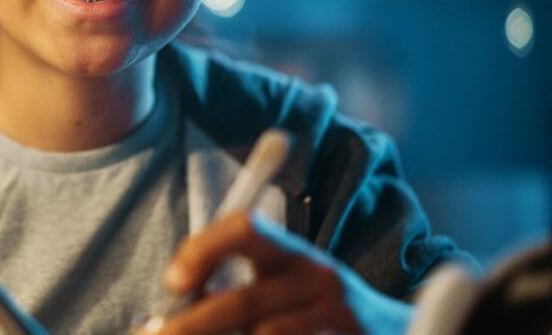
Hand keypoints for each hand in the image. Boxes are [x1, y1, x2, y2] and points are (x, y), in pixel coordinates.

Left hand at [144, 212, 411, 334]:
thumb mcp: (276, 288)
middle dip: (192, 325)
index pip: (245, 227)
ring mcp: (336, 315)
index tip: (173, 282)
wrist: (392, 332)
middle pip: (244, 300)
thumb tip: (160, 318)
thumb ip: (228, 292)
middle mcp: (317, 277)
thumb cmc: (309, 312)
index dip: (204, 249)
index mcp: (290, 252)